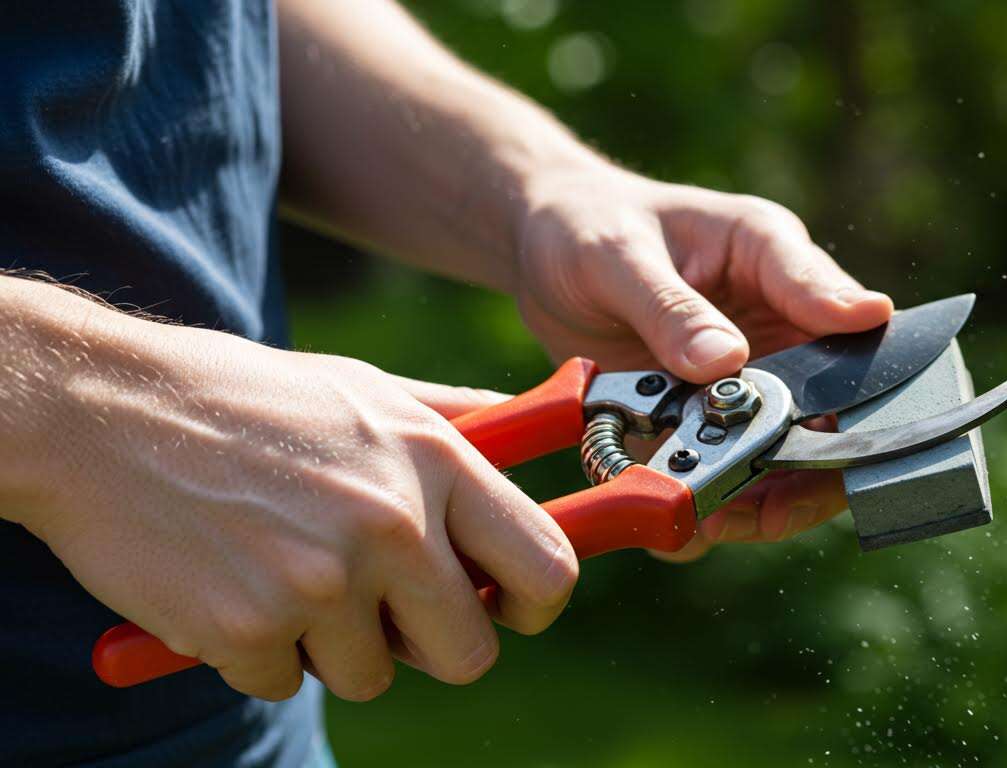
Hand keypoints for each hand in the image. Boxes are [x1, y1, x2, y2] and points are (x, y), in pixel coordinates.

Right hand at [24, 311, 576, 701]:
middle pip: (469, 653)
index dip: (535, 606)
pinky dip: (258, 650)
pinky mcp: (248, 628)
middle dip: (429, 646)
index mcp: (434, 461)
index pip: (545, 569)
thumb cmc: (243, 399)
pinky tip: (229, 581)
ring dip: (332, 644)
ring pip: (371, 676)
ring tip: (284, 569)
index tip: (506, 611)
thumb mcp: (364, 388)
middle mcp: (391, 523)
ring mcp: (320, 581)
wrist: (100, 411)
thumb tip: (527, 424)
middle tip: (383, 611)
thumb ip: (453, 422)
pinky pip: (283, 680)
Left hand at [513, 164, 892, 553]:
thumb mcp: (616, 256)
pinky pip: (737, 476)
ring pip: (795, 452)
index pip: (833, 305)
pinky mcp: (714, 421)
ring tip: (717, 520)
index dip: (856, 364)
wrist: (544, 255)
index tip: (846, 414)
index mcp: (769, 256)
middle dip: (815, 463)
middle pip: (836, 402)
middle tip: (774, 504)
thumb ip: (671, 309)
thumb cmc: (587, 226)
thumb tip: (727, 362)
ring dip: (767, 497)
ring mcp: (752, 377)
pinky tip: (686, 525)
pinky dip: (717, 508)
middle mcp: (778, 321)